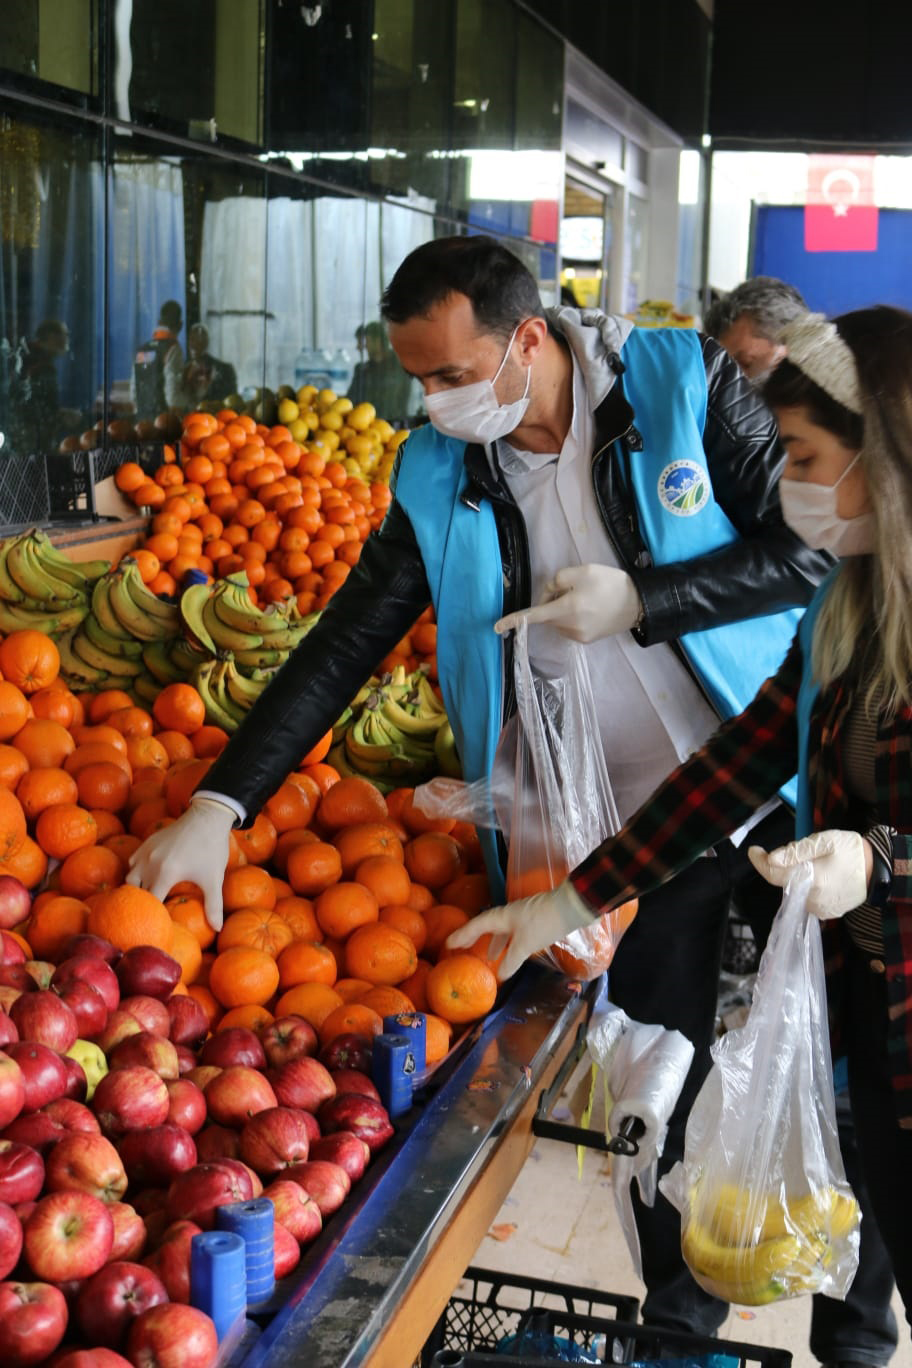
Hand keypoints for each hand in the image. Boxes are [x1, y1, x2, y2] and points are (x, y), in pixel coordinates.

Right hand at [126, 795, 234, 930]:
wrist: (207, 816)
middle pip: (136, 891)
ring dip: (136, 887)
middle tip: (152, 912)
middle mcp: (150, 863)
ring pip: (130, 875)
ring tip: (148, 896)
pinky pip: (132, 860)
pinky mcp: (147, 842)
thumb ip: (214, 905)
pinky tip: (148, 875)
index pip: (151, 902)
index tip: (159, 923)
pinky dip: (136, 871)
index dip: (155, 914)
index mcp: (165, 874)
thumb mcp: (214, 878)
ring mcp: (146, 851)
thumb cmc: (211, 848)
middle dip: (143, 903)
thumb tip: (218, 929)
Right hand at [445, 881, 594, 980]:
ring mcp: (524, 917)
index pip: (477, 925)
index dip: (462, 934)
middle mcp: (510, 914)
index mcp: (503, 916)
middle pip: (488, 925)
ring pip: (503, 930)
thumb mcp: (526, 944)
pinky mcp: (536, 922)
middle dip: (475, 937)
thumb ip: (512, 960)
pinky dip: (510, 944)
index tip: (448, 943)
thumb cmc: (545, 922)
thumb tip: (501, 976)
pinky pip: (515, 934)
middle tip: (463, 948)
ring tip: (489, 956)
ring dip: (495, 942)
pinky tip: (515, 953)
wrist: (572, 906)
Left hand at [495, 564, 641, 641]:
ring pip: (557, 622)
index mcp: (567, 609)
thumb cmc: (610, 583)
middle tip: (571, 588)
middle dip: (550, 602)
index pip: (534, 616)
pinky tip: (589, 609)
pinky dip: (570, 618)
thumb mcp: (583, 571)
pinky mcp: (586, 640)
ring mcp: (578, 636)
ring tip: (584, 598)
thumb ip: (558, 580)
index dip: (513, 620)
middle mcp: (569, 627)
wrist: (639, 603)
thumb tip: (547, 596)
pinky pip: (568, 627)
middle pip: (546, 615)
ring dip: (560, 611)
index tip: (496, 627)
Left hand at [747, 830, 871, 919]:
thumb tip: (771, 859)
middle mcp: (813, 900)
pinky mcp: (827, 913)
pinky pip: (807, 898)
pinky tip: (822, 876)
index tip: (753, 850)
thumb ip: (796, 851)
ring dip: (797, 878)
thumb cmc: (851, 851)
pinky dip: (808, 887)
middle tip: (803, 852)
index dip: (760, 862)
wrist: (878, 869)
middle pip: (784, 882)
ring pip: (795, 891)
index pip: (774, 875)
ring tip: (818, 864)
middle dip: (786, 866)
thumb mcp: (824, 842)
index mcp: (811, 881)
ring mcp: (820, 909)